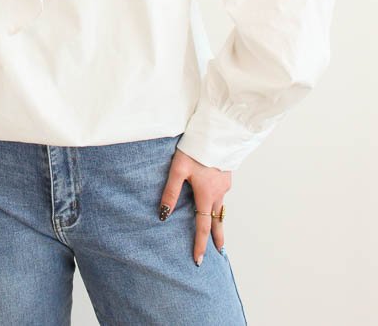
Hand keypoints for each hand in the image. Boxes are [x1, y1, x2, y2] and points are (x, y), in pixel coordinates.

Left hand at [159, 148, 230, 265]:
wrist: (217, 131)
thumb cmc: (195, 149)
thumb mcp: (178, 169)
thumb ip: (170, 192)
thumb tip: (163, 215)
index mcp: (206, 195)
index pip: (203, 226)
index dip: (200, 244)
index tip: (198, 260)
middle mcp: (218, 192)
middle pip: (217, 220)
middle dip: (217, 236)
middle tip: (219, 250)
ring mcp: (225, 183)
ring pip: (221, 205)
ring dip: (218, 217)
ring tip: (216, 226)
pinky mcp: (227, 173)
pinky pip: (222, 192)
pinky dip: (218, 200)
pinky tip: (213, 194)